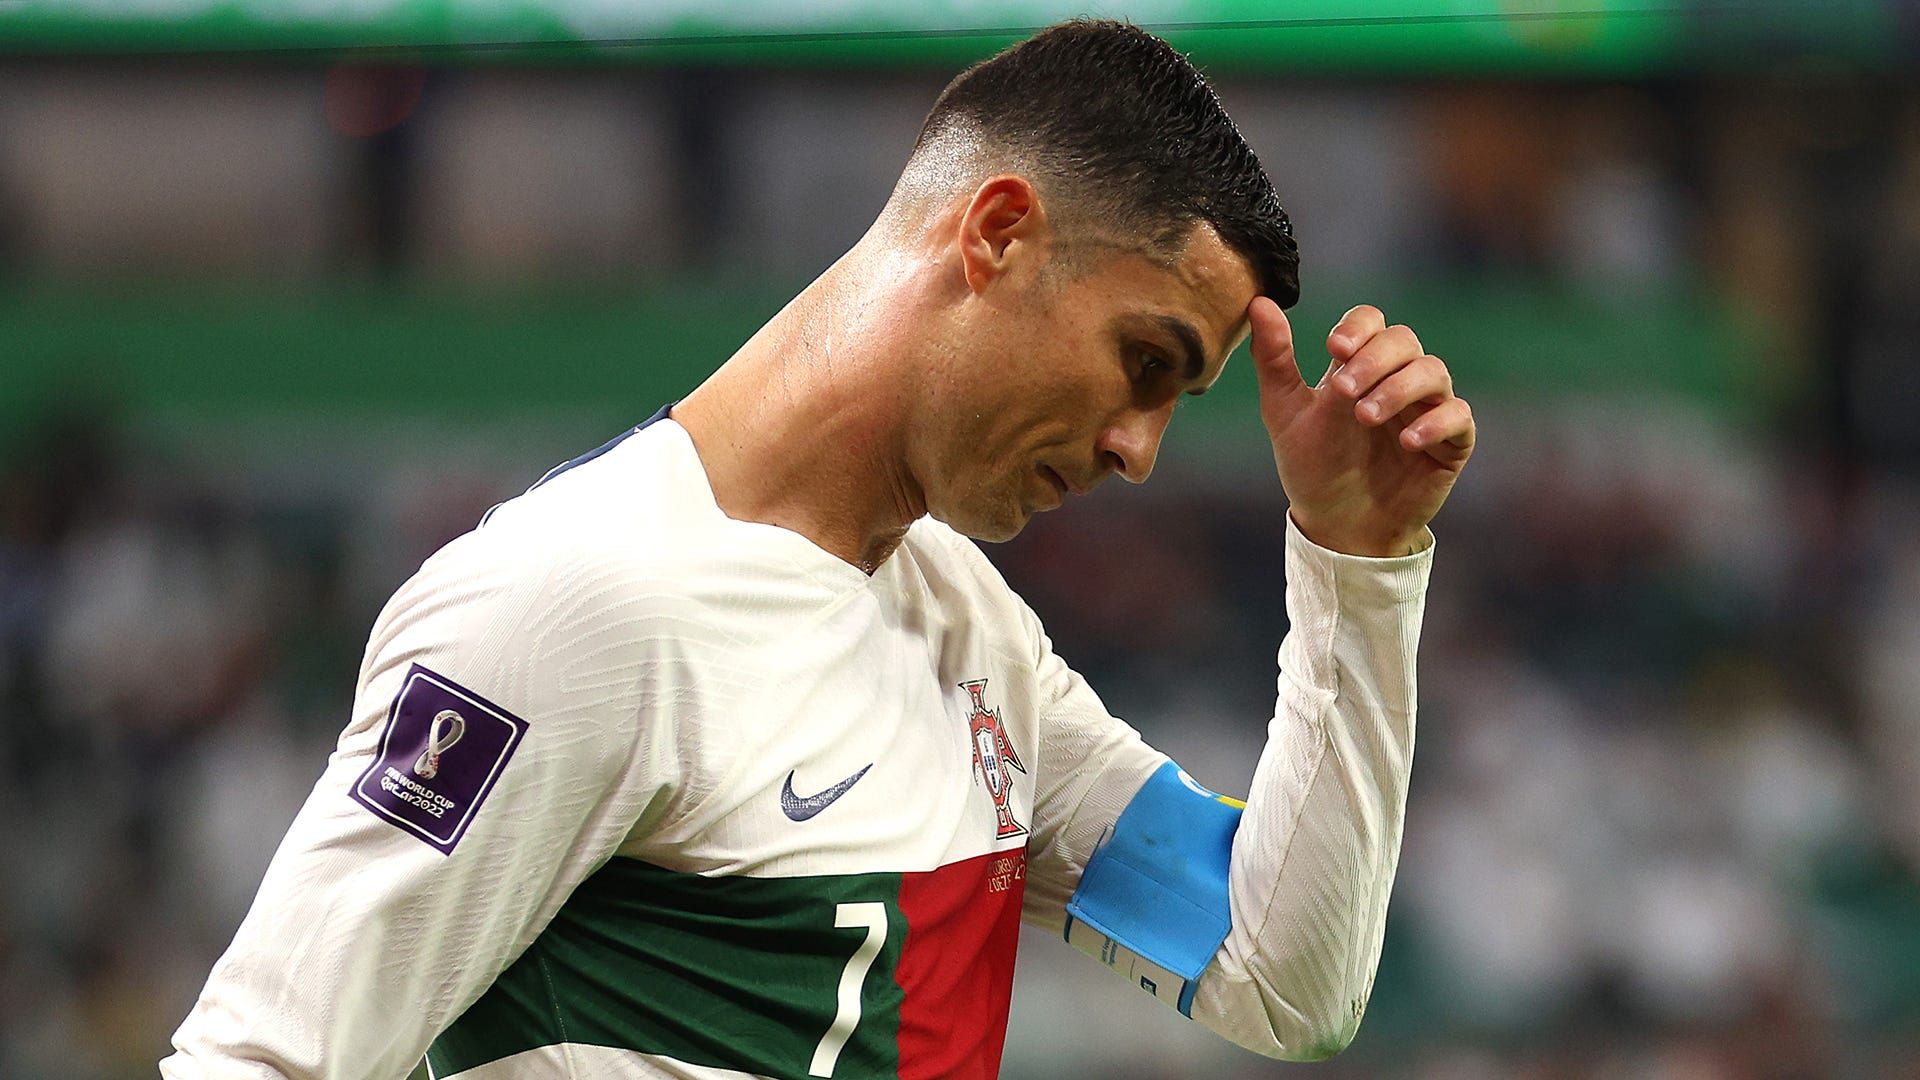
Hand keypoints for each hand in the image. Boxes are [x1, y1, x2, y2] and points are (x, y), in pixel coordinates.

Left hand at [1249, 298, 1474, 556]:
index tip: (1334, 348)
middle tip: (1343, 390)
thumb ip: (1275, 359)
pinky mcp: (1450, 443)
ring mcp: (1427, 409)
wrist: (1337, 526)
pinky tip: (1406, 441)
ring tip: (1365, 416)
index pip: (1371, 323)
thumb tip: (1259, 301)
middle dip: (1374, 359)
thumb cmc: (1312, 467)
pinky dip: (1436, 422)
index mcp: (1360, 367)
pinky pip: (1459, 417)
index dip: (1358, 327)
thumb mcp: (1284, 412)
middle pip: (1404, 340)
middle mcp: (1398, 380)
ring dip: (1399, 387)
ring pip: (1433, 371)